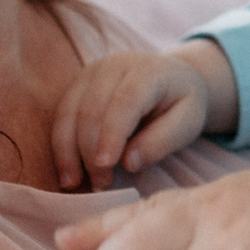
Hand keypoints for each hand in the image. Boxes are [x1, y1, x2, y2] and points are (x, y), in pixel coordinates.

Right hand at [50, 47, 222, 188]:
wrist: (173, 78)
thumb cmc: (183, 104)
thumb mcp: (188, 122)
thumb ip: (162, 141)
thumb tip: (129, 162)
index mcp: (147, 71)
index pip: (124, 101)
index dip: (111, 134)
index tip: (105, 166)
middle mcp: (114, 65)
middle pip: (91, 109)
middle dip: (89, 151)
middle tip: (100, 184)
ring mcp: (91, 72)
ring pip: (68, 112)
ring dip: (68, 151)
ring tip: (75, 183)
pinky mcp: (77, 84)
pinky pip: (61, 115)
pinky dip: (61, 145)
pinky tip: (67, 171)